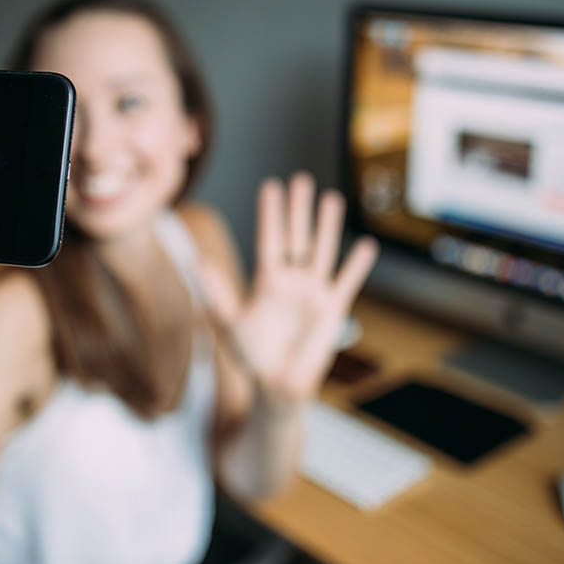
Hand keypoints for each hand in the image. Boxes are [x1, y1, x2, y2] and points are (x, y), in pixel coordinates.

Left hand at [201, 172, 377, 403]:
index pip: (269, 238)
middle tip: (301, 179)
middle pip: (297, 237)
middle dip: (299, 210)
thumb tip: (198, 261)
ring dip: (327, 226)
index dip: (270, 213)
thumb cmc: (251, 355)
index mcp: (267, 279)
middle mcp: (292, 279)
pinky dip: (356, 265)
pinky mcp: (333, 308)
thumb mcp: (229, 322)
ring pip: (322, 251)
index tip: (271, 186)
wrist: (277, 384)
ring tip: (331, 198)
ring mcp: (314, 291)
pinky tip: (365, 244)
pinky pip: (346, 282)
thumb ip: (217, 291)